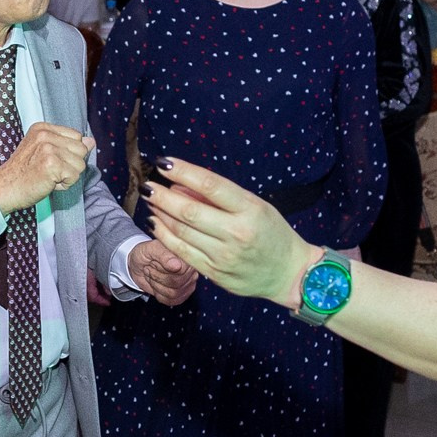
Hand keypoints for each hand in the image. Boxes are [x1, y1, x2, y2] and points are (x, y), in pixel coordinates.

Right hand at [0, 122, 89, 212]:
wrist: (4, 189)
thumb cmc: (23, 174)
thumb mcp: (44, 152)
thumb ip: (67, 145)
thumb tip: (91, 141)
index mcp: (43, 128)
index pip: (76, 136)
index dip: (69, 153)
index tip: (50, 161)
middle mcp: (45, 134)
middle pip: (81, 149)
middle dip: (70, 165)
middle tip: (49, 171)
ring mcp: (48, 148)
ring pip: (80, 164)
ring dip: (68, 176)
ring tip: (48, 177)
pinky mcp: (51, 163)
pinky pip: (74, 176)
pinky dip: (65, 184)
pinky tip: (49, 183)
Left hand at [126, 238, 197, 304]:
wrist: (140, 264)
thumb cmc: (146, 253)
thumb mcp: (150, 249)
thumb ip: (164, 255)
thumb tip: (177, 265)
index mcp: (186, 255)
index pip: (181, 270)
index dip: (163, 268)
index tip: (153, 261)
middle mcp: (191, 269)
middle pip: (176, 283)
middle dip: (157, 276)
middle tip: (151, 267)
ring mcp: (189, 283)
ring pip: (173, 293)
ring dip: (157, 285)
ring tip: (153, 275)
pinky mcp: (183, 294)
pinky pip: (171, 301)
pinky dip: (158, 294)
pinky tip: (156, 284)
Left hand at [142, 159, 315, 308]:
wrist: (289, 273)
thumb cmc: (272, 233)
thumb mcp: (255, 205)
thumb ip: (220, 196)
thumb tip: (180, 185)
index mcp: (250, 209)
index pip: (211, 185)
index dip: (183, 172)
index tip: (164, 163)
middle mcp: (236, 232)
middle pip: (189, 211)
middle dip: (162, 196)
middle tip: (148, 185)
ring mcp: (223, 255)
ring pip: (181, 231)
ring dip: (160, 214)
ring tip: (151, 201)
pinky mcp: (214, 273)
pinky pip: (181, 252)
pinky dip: (164, 235)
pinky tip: (155, 223)